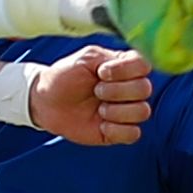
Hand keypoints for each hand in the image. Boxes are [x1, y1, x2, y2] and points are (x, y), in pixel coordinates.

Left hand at [32, 44, 151, 145]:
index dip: (124, 70)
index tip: (101, 72)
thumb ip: (110, 58)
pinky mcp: (120, 132)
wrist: (47, 102)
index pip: (144, 65)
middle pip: (145, 89)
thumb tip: (134, 67)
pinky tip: (100, 125)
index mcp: (124, 66)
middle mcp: (130, 88)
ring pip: (143, 112)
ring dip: (116, 111)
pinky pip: (133, 134)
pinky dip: (116, 130)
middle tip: (96, 91)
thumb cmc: (65, 77)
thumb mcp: (85, 58)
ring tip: (98, 109)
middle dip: (116, 91)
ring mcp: (127, 110)